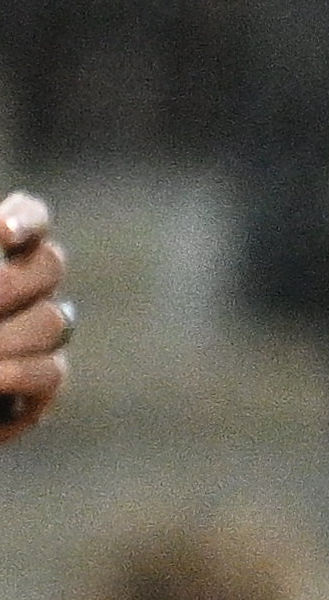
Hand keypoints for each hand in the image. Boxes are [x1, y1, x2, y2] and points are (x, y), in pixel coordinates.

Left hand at [0, 195, 65, 440]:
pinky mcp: (42, 384)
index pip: (30, 216)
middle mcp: (22, 288)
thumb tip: (0, 247)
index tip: (2, 233)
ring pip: (53, 320)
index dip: (26, 220)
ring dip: (7, 337)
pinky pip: (50, 372)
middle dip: (9, 285)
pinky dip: (16, 373)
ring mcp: (36, 335)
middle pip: (51, 264)